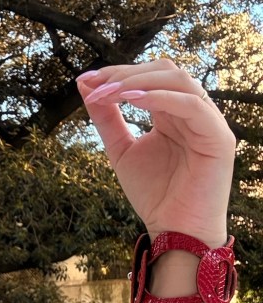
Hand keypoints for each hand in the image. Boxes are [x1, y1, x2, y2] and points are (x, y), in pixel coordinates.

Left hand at [77, 60, 235, 246]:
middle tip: (95, 86)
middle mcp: (192, 112)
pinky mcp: (219, 138)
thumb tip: (84, 83)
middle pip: (164, 70)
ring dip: (138, 82)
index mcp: (172, 112)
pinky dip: (161, 98)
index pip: (149, 76)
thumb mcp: (121, 150)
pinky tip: (132, 102)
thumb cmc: (153, 194)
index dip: (117, 73)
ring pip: (179, 81)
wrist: (174, 232)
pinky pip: (192, 106)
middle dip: (125, 74)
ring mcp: (208, 123)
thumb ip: (106, 117)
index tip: (85, 80)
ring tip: (109, 93)